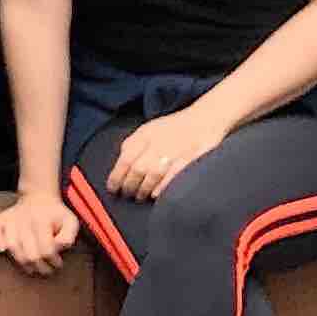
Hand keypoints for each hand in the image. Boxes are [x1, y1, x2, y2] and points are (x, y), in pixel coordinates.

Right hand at [0, 190, 78, 274]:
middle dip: (39, 266)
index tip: (58, 262)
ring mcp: (10, 219)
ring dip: (22, 262)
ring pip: (12, 247)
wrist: (39, 197)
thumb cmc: (56, 214)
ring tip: (32, 268)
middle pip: (28, 253)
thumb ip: (68, 237)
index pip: (46, 249)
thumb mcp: (71, 222)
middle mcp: (23, 219)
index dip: (53, 260)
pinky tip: (3, 249)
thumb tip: (56, 248)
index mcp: (42, 220)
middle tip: (46, 270)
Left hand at [106, 112, 230, 201]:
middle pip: (137, 169)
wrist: (204, 119)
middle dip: (129, 185)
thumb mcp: (148, 129)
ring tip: (140, 197)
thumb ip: (134, 144)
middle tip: (126, 194)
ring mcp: (174, 152)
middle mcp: (157, 143)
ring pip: (152, 175)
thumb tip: (121, 163)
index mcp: (144, 136)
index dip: (116, 176)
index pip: (125, 159)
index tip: (112, 188)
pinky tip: (155, 195)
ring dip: (143, 189)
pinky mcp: (189, 159)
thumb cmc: (174, 126)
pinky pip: (173, 176)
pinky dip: (162, 187)